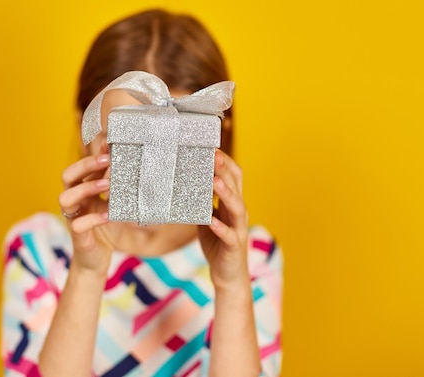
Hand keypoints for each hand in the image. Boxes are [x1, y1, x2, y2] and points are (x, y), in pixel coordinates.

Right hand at [59, 149, 111, 275]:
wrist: (96, 261)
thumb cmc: (106, 230)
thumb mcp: (115, 205)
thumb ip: (119, 189)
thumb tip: (135, 169)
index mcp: (82, 190)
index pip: (81, 167)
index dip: (92, 155)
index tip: (109, 145)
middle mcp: (74, 201)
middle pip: (68, 175)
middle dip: (86, 165)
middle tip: (107, 160)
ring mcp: (72, 217)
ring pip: (66, 197)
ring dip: (86, 188)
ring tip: (107, 185)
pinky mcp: (76, 235)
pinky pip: (78, 224)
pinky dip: (93, 218)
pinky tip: (108, 215)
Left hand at [198, 150, 249, 288]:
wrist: (228, 275)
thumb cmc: (217, 244)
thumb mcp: (207, 218)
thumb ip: (201, 202)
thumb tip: (184, 184)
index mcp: (232, 205)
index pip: (234, 177)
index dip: (226, 162)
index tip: (213, 148)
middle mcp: (238, 213)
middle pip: (236, 187)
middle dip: (225, 170)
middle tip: (214, 154)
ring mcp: (238, 229)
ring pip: (237, 207)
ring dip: (226, 193)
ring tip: (215, 180)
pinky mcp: (234, 246)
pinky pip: (229, 235)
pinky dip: (221, 226)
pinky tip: (211, 220)